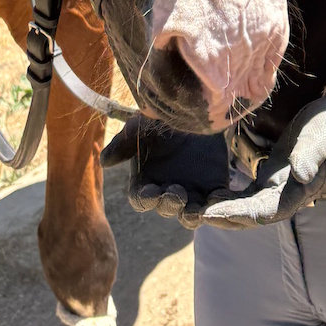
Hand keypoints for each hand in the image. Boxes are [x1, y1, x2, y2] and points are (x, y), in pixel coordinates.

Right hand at [101, 113, 230, 229]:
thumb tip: (105, 162)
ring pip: (189, 215)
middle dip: (170, 204)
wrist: (196, 110)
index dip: (145, 199)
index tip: (151, 192)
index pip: (141, 199)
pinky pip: (217, 204)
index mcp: (147, 182)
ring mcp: (192, 193)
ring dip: (191, 215)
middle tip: (177, 193)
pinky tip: (219, 197)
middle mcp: (167, 193)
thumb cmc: (162, 120)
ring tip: (195, 209)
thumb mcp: (141, 126)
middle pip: (166, 208)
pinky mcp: (214, 189)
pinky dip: (219, 206)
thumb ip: (123, 143)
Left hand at [199, 77, 325, 228]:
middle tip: (194, 215)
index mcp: (300, 191)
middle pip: (251, 216)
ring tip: (195, 210)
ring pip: (245, 209)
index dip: (238, 214)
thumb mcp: (322, 136)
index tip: (213, 212)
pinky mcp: (270, 180)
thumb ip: (312, 155)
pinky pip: (245, 197)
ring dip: (222, 212)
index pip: (265, 211)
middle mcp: (286, 196)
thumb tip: (302, 175)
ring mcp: (277, 190)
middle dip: (222, 217)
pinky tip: (209, 197)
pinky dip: (228, 200)